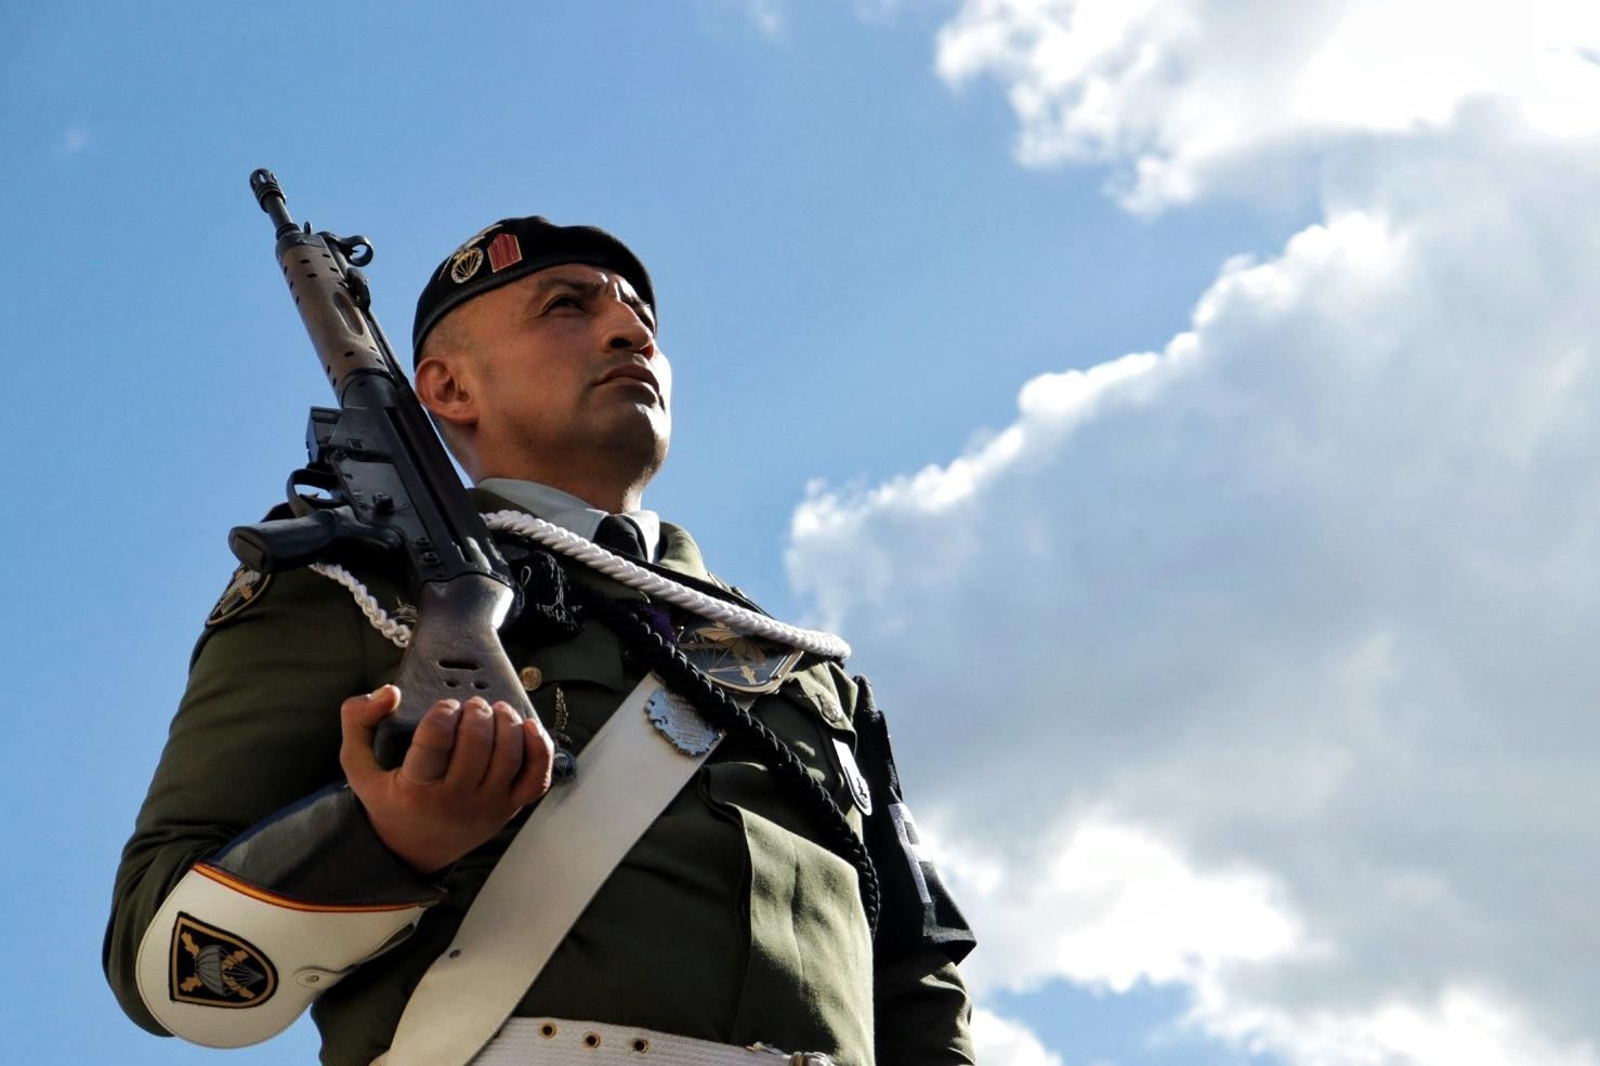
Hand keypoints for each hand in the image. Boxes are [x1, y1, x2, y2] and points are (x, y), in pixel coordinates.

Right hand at [339, 685, 553, 874]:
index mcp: (415, 789)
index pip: (437, 741)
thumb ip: (358, 721)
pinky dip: (540, 748)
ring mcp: (487, 807)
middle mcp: (455, 801)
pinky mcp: (509, 809)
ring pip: (510, 757)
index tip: (444, 705)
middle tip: (473, 705)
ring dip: (508, 723)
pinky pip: (537, 778)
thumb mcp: (358, 766)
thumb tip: (391, 690)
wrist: (411, 851)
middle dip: (478, 714)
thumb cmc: (388, 799)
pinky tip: (528, 726)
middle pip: (478, 745)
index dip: (444, 713)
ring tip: (496, 709)